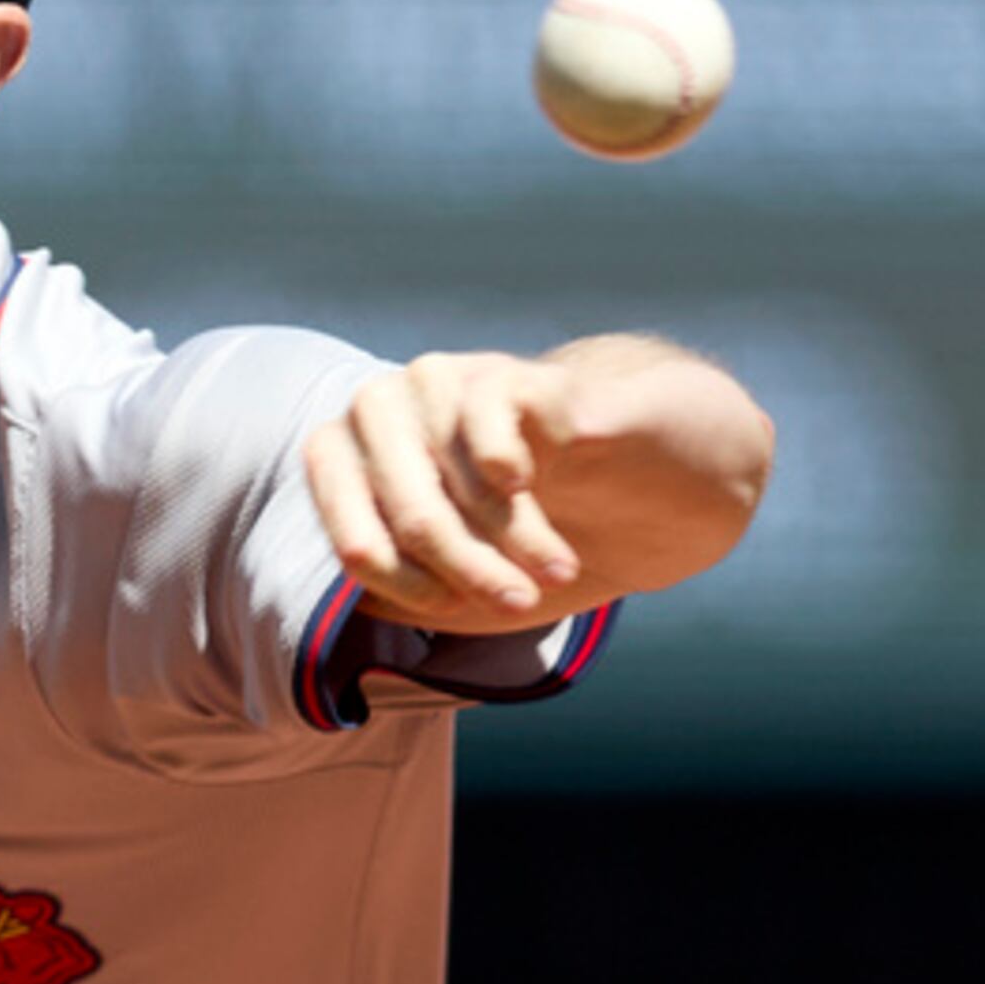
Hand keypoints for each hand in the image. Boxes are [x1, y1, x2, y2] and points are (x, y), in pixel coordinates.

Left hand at [300, 337, 771, 636]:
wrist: (639, 478)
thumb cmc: (527, 540)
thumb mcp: (456, 586)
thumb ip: (393, 594)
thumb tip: (352, 606)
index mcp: (353, 462)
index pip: (346, 531)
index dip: (395, 579)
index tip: (449, 609)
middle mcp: (385, 410)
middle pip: (405, 510)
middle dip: (463, 567)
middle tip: (520, 604)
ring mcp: (445, 383)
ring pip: (450, 480)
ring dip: (507, 538)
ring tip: (557, 573)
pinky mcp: (509, 374)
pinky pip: (490, 438)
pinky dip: (519, 491)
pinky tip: (541, 494)